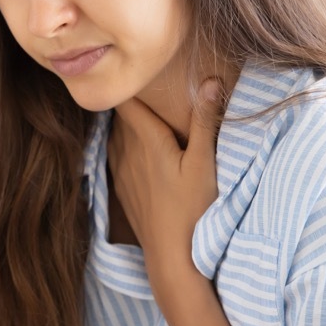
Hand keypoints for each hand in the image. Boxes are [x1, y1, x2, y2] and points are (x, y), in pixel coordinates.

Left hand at [108, 79, 225, 287]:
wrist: (172, 258)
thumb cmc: (193, 210)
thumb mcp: (205, 163)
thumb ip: (205, 121)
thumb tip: (209, 80)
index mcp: (146, 141)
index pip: (127, 100)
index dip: (129, 82)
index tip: (137, 67)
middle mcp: (126, 152)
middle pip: (122, 115)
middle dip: (133, 100)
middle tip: (148, 85)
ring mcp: (120, 171)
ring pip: (117, 135)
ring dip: (129, 124)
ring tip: (147, 114)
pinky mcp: (121, 189)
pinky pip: (116, 156)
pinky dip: (126, 146)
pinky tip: (140, 149)